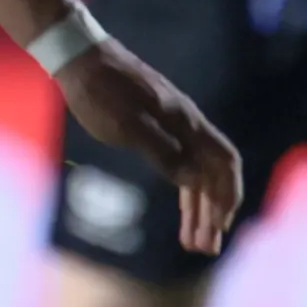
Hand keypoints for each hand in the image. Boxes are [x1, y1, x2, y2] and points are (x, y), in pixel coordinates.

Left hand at [60, 39, 242, 253]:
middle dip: (212, 212)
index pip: (224, 162)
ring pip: (196, 172)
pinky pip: (180, 163)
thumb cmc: (100, 93)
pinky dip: (182, 188)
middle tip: (204, 248)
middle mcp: (186, 124)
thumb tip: (195, 181)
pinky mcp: (156, 125)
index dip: (227, 195)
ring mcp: (173, 125)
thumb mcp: (127, 127)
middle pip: (212, 174)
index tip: (220, 227)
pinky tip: (181, 206)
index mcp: (186, 122)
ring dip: (197, 207)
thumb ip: (163, 153)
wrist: (79, 58)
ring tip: (192, 240)